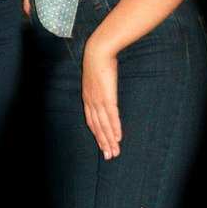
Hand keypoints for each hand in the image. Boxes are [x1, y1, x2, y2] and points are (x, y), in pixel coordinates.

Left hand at [81, 39, 121, 158]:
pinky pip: (112, 117)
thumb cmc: (99, 62)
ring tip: (115, 152)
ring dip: (110, 140)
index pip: (92, 122)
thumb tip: (106, 91)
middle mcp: (91, 103)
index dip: (98, 135)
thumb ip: (100, 87)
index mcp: (87, 99)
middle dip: (103, 142)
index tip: (103, 145)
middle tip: (109, 156)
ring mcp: (98, 101)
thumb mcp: (97, 77)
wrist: (98, 51)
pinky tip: (118, 138)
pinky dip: (115, 128)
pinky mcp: (107, 97)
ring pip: (104, 125)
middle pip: (97, 127)